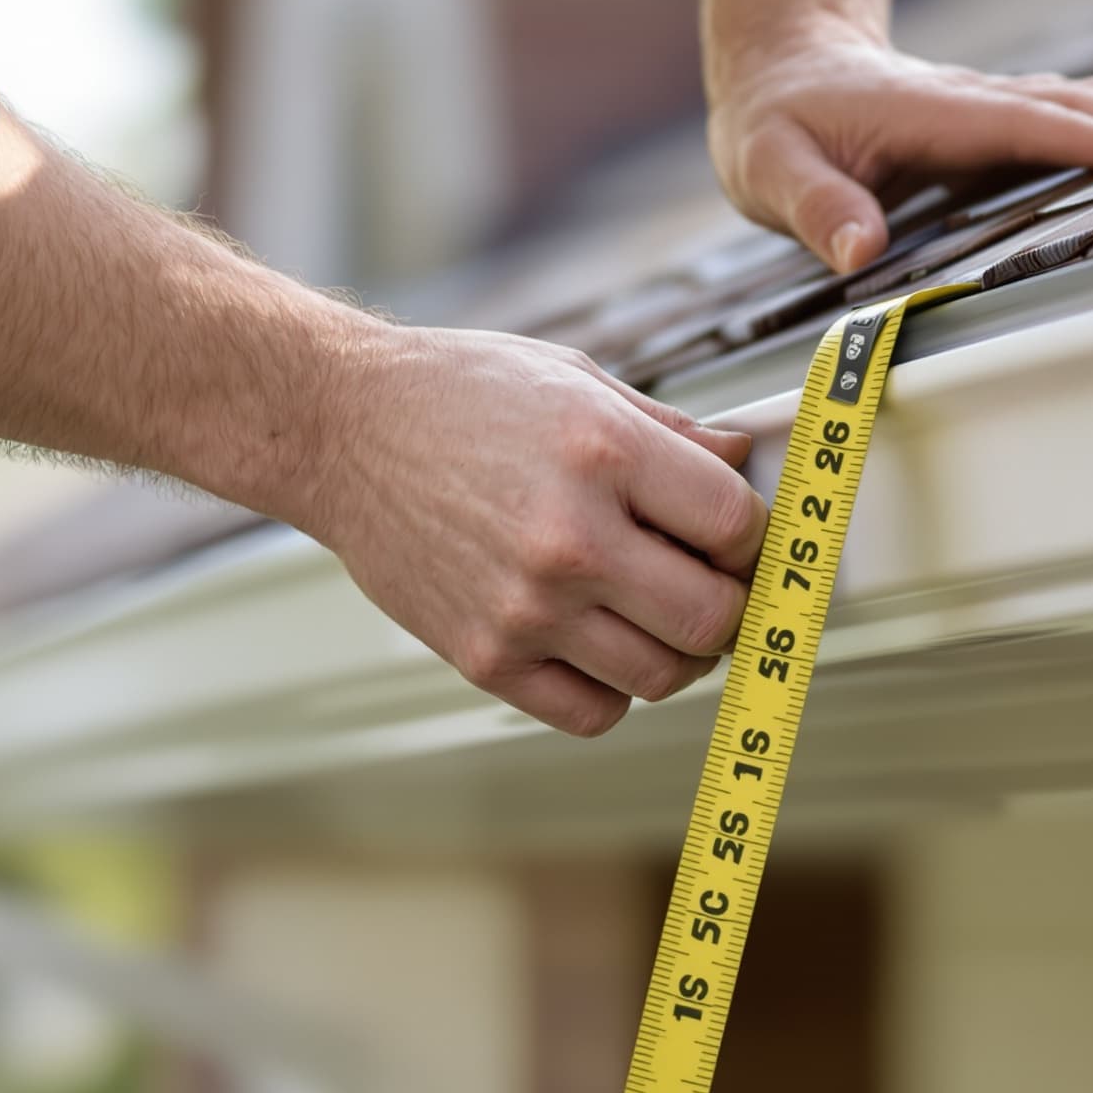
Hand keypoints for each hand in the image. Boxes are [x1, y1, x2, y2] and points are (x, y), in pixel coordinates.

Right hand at [315, 327, 767, 735]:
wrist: (339, 429)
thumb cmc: (458, 394)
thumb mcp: (577, 380)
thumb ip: (670, 431)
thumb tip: (743, 464)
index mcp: (603, 452)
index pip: (735, 526)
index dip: (754, 536)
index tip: (738, 535)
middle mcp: (570, 538)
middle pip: (711, 617)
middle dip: (730, 604)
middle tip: (713, 584)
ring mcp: (526, 608)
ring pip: (662, 677)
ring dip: (678, 652)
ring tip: (656, 613)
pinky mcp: (485, 658)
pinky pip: (593, 713)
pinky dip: (615, 690)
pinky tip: (599, 642)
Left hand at [708, 33, 1092, 270]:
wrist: (781, 69)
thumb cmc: (773, 127)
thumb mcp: (768, 170)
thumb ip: (816, 207)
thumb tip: (860, 249)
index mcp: (924, 112)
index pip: (1013, 123)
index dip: (1076, 136)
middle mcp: (967, 101)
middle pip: (1067, 104)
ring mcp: (984, 108)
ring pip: (1075, 104)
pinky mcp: (991, 122)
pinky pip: (1064, 119)